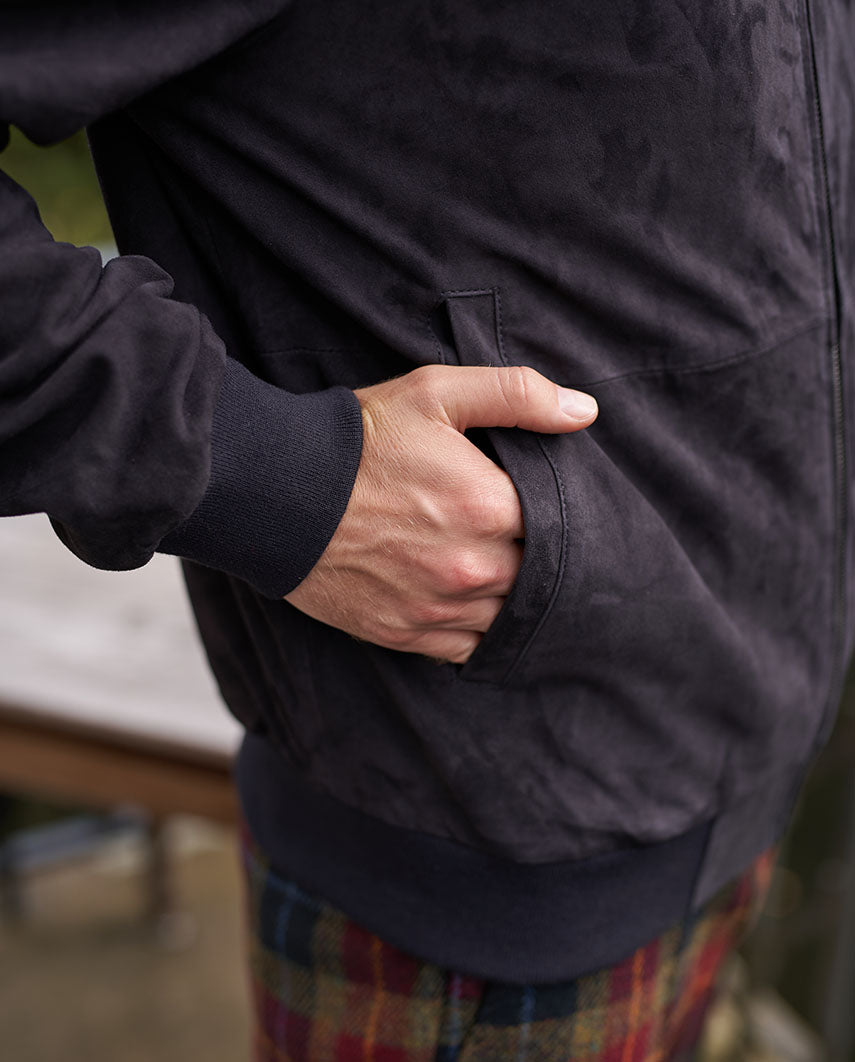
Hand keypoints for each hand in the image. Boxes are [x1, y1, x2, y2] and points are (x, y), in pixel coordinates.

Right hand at [285, 364, 596, 662]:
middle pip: (537, 576)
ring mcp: (439, 606)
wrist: (276, 492)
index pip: (558, 524)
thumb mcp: (436, 394)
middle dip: (533, 556)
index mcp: (488, 506)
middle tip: (515, 536)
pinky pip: (468, 648)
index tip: (535, 503)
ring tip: (491, 567)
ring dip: (507, 596)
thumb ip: (517, 396)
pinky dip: (475, 630)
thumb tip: (584, 412)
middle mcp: (471, 566)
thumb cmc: (358, 440)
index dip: (553, 514)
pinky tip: (467, 603)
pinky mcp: (406, 634)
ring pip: (507, 617)